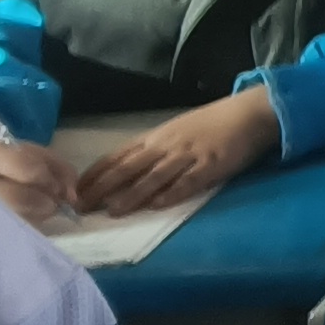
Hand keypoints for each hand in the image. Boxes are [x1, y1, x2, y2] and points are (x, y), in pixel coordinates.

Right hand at [0, 135, 76, 221]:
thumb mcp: (23, 149)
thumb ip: (56, 166)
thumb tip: (73, 198)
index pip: (29, 170)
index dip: (49, 179)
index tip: (55, 186)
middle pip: (24, 200)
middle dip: (46, 203)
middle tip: (49, 202)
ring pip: (17, 221)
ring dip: (35, 217)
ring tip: (31, 209)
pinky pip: (6, 235)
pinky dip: (21, 228)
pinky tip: (19, 220)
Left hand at [69, 92, 281, 212]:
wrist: (249, 113)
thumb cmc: (211, 124)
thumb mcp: (175, 133)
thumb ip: (152, 151)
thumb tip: (124, 173)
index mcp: (155, 137)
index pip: (117, 156)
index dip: (95, 174)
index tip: (75, 191)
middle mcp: (166, 146)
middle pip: (129, 168)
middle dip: (103, 188)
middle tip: (82, 206)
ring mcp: (188, 155)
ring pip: (154, 177)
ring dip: (132, 194)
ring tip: (113, 211)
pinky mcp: (210, 165)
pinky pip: (188, 181)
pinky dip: (172, 193)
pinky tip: (158, 205)